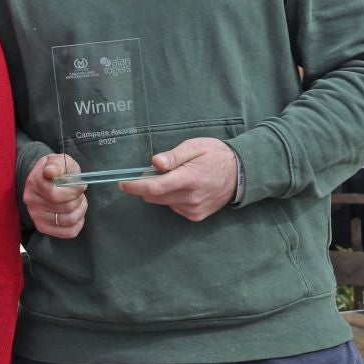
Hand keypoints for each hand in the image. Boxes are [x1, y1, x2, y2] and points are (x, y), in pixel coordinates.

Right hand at [25, 154, 86, 238]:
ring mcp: (36, 216)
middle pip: (66, 208)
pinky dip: (78, 224)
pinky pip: (67, 232)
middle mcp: (32, 201)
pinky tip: (78, 215)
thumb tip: (51, 171)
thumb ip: (57, 164)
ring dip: (81, 211)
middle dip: (79, 199)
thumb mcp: (57, 160)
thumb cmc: (55, 170)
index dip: (74, 191)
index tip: (81, 185)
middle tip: (80, 193)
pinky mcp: (42, 227)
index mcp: (34, 182)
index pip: (56, 195)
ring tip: (80, 202)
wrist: (42, 180)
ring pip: (69, 220)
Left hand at [121, 137, 238, 221]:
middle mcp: (191, 197)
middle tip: (155, 172)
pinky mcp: (196, 216)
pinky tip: (184, 188)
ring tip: (176, 177)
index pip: (155, 187)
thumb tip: (155, 163)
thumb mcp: (195, 147)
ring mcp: (194, 209)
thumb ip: (173, 156)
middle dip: (146, 186)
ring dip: (161, 192)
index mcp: (190, 178)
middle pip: (155, 197)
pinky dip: (171, 198)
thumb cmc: (215, 155)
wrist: (241, 174)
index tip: (123, 183)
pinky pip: (174, 208)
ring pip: (163, 203)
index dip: (135, 186)